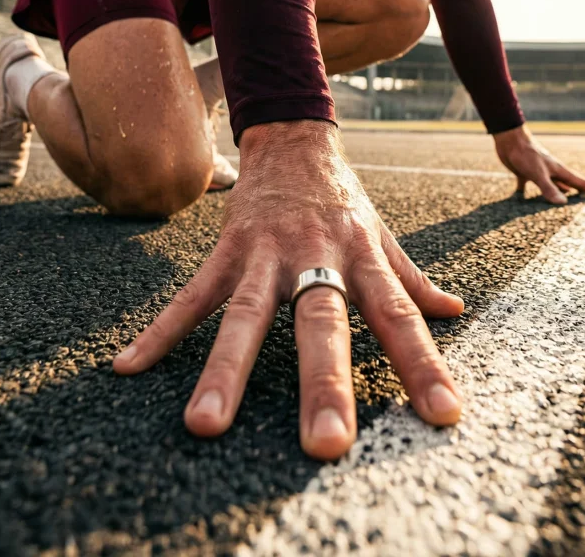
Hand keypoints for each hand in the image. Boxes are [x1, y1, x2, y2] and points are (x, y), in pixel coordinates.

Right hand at [113, 120, 463, 459]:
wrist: (293, 139)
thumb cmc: (341, 199)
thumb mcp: (382, 235)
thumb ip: (412, 279)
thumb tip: (456, 311)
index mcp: (362, 257)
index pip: (400, 316)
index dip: (423, 364)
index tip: (443, 415)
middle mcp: (316, 255)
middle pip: (321, 322)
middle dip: (324, 382)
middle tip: (327, 444)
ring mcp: (266, 253)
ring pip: (246, 315)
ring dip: (226, 369)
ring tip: (205, 424)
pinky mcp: (227, 250)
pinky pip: (192, 295)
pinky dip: (161, 330)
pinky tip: (129, 366)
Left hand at [493, 124, 584, 204]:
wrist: (509, 140)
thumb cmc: (526, 154)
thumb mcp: (538, 173)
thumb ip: (549, 188)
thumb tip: (563, 203)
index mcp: (558, 171)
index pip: (579, 182)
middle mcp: (551, 172)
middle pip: (568, 185)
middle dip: (578, 194)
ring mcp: (538, 172)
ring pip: (552, 185)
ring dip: (557, 193)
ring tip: (563, 204)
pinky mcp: (525, 173)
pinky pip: (528, 186)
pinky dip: (528, 194)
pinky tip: (523, 202)